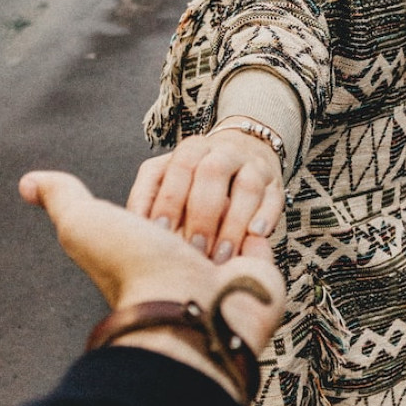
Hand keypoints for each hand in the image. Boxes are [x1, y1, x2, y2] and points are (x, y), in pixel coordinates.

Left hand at [19, 171, 284, 358]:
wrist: (187, 309)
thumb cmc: (133, 269)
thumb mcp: (84, 223)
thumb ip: (61, 196)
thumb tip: (28, 183)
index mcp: (150, 246)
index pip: (167, 196)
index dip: (166, 198)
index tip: (158, 222)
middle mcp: (186, 259)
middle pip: (203, 200)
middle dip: (201, 209)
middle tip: (191, 237)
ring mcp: (226, 264)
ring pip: (236, 210)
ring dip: (229, 221)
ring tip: (218, 246)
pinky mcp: (261, 267)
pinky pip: (267, 228)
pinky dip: (260, 226)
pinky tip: (249, 235)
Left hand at [126, 120, 284, 263]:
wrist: (245, 153)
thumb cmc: (195, 183)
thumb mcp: (168, 179)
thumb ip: (149, 196)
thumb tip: (130, 224)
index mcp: (190, 150)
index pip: (177, 169)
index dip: (169, 200)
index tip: (161, 234)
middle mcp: (222, 152)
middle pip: (212, 174)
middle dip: (202, 215)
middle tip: (193, 250)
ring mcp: (252, 165)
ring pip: (246, 186)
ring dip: (233, 223)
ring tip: (222, 255)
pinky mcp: (275, 183)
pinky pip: (273, 198)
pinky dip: (265, 216)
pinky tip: (255, 237)